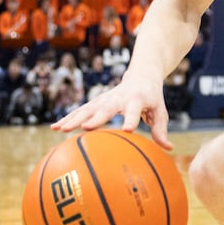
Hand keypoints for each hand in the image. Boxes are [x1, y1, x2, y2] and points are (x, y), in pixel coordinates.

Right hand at [52, 70, 172, 149]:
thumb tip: (168, 149)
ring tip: (60, 130)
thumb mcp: (160, 111)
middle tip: (85, 128)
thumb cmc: (152, 98)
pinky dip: (68, 118)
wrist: (141, 75)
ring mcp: (105, 99)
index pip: (134, 111)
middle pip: (105, 108)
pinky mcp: (96, 102)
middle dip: (95, 118)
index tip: (127, 130)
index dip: (131, 119)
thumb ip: (161, 129)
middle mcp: (118, 98)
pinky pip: (80, 110)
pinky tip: (54, 128)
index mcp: (137, 100)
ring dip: (74, 119)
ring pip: (87, 109)